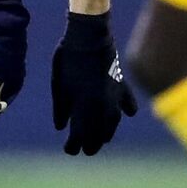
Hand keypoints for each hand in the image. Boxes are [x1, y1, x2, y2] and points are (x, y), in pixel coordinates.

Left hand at [51, 12, 137, 154]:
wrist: (89, 37)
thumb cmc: (68, 60)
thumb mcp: (59, 86)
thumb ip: (61, 109)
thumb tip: (61, 127)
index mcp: (83, 109)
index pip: (79, 138)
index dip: (73, 146)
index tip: (69, 150)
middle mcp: (101, 108)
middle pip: (98, 135)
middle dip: (91, 144)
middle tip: (86, 149)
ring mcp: (114, 97)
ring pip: (113, 123)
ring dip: (107, 133)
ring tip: (104, 138)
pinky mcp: (121, 86)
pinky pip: (127, 104)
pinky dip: (126, 110)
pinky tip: (127, 114)